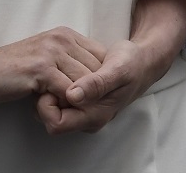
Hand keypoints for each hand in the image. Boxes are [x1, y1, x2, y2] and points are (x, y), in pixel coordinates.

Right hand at [0, 28, 108, 106]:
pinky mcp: (41, 69)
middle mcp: (62, 39)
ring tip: (69, 112)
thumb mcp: (48, 59)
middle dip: (95, 95)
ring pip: (87, 84)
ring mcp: (52, 52)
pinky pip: (70, 92)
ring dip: (81, 103)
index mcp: (66, 35)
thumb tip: (97, 84)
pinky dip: (68, 106)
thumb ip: (70, 63)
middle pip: (99, 73)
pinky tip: (56, 109)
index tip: (92, 99)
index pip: (103, 59)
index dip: (102, 83)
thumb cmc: (15, 69)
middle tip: (83, 110)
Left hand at [37, 0, 185, 134]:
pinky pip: (55, 98)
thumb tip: (72, 96)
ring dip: (48, 88)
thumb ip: (97, 84)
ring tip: (59, 68)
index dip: (48, 104)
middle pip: (49, 118)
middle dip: (44, 96)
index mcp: (95, 115)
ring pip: (50, 108)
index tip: (53, 82)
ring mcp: (83, 110)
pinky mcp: (80, 101)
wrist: (141, 61)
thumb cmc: (131, 64)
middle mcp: (87, 117)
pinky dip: (54, 84)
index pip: (55, 123)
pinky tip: (63, 68)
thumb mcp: (117, 70)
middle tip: (54, 72)